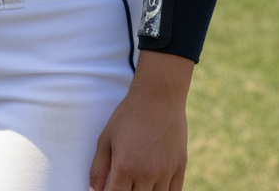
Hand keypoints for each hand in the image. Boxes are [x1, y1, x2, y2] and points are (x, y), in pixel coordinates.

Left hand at [89, 54, 191, 190]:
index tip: (110, 189)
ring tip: (138, 183)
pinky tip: (154, 186)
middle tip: (124, 182)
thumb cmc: (128, 115)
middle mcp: (145, 175)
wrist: (158, 97)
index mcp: (124, 167)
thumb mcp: (106, 138)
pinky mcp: (180, 169)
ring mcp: (165, 173)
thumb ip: (98, 168)